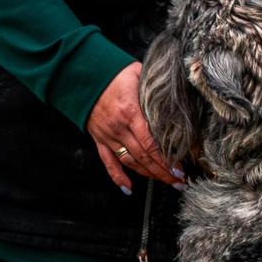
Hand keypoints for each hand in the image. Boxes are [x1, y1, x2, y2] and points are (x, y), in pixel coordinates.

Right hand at [87, 62, 180, 193]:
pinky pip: (108, 162)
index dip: (166, 159)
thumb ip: (155, 88)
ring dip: (149, 175)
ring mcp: (108, 136)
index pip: (151, 142)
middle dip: (164, 171)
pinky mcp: (99, 139)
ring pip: (131, 162)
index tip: (179, 168)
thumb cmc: (113, 73)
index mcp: (130, 112)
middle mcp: (119, 127)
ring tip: (165, 182)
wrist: (82, 75)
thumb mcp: (138, 74)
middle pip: (144, 156)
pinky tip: (128, 189)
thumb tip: (177, 93)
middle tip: (179, 181)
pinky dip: (118, 177)